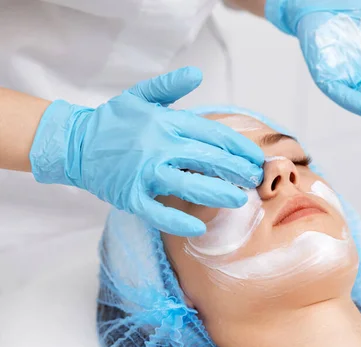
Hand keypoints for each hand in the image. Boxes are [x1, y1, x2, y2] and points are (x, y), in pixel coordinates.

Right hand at [30, 67, 263, 235]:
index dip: (239, 148)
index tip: (257, 158)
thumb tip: (196, 74)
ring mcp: (146, 172)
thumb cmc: (112, 121)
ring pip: (191, 185)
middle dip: (237, 171)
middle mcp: (160, 146)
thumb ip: (170, 86)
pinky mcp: (131, 195)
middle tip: (256, 180)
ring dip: (218, 193)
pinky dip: (178, 222)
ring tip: (239, 200)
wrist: (74, 143)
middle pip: (209, 159)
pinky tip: (199, 228)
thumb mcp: (140, 96)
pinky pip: (158, 212)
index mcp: (167, 123)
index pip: (213, 135)